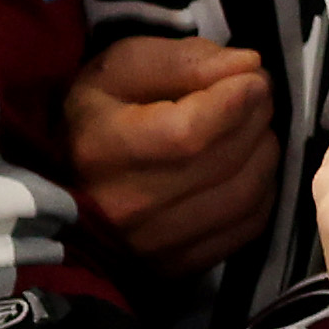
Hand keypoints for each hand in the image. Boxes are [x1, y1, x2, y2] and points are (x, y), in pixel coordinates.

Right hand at [61, 34, 279, 266]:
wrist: (63, 187)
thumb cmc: (93, 117)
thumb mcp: (120, 69)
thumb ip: (182, 61)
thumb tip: (247, 66)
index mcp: (103, 149)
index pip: (189, 132)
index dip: (235, 101)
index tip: (252, 78)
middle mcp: (129, 206)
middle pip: (223, 162)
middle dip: (256, 118)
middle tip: (256, 95)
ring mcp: (155, 245)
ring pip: (243, 196)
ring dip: (264, 153)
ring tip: (254, 127)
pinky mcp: (179, 266)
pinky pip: (247, 227)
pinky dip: (263, 191)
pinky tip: (249, 167)